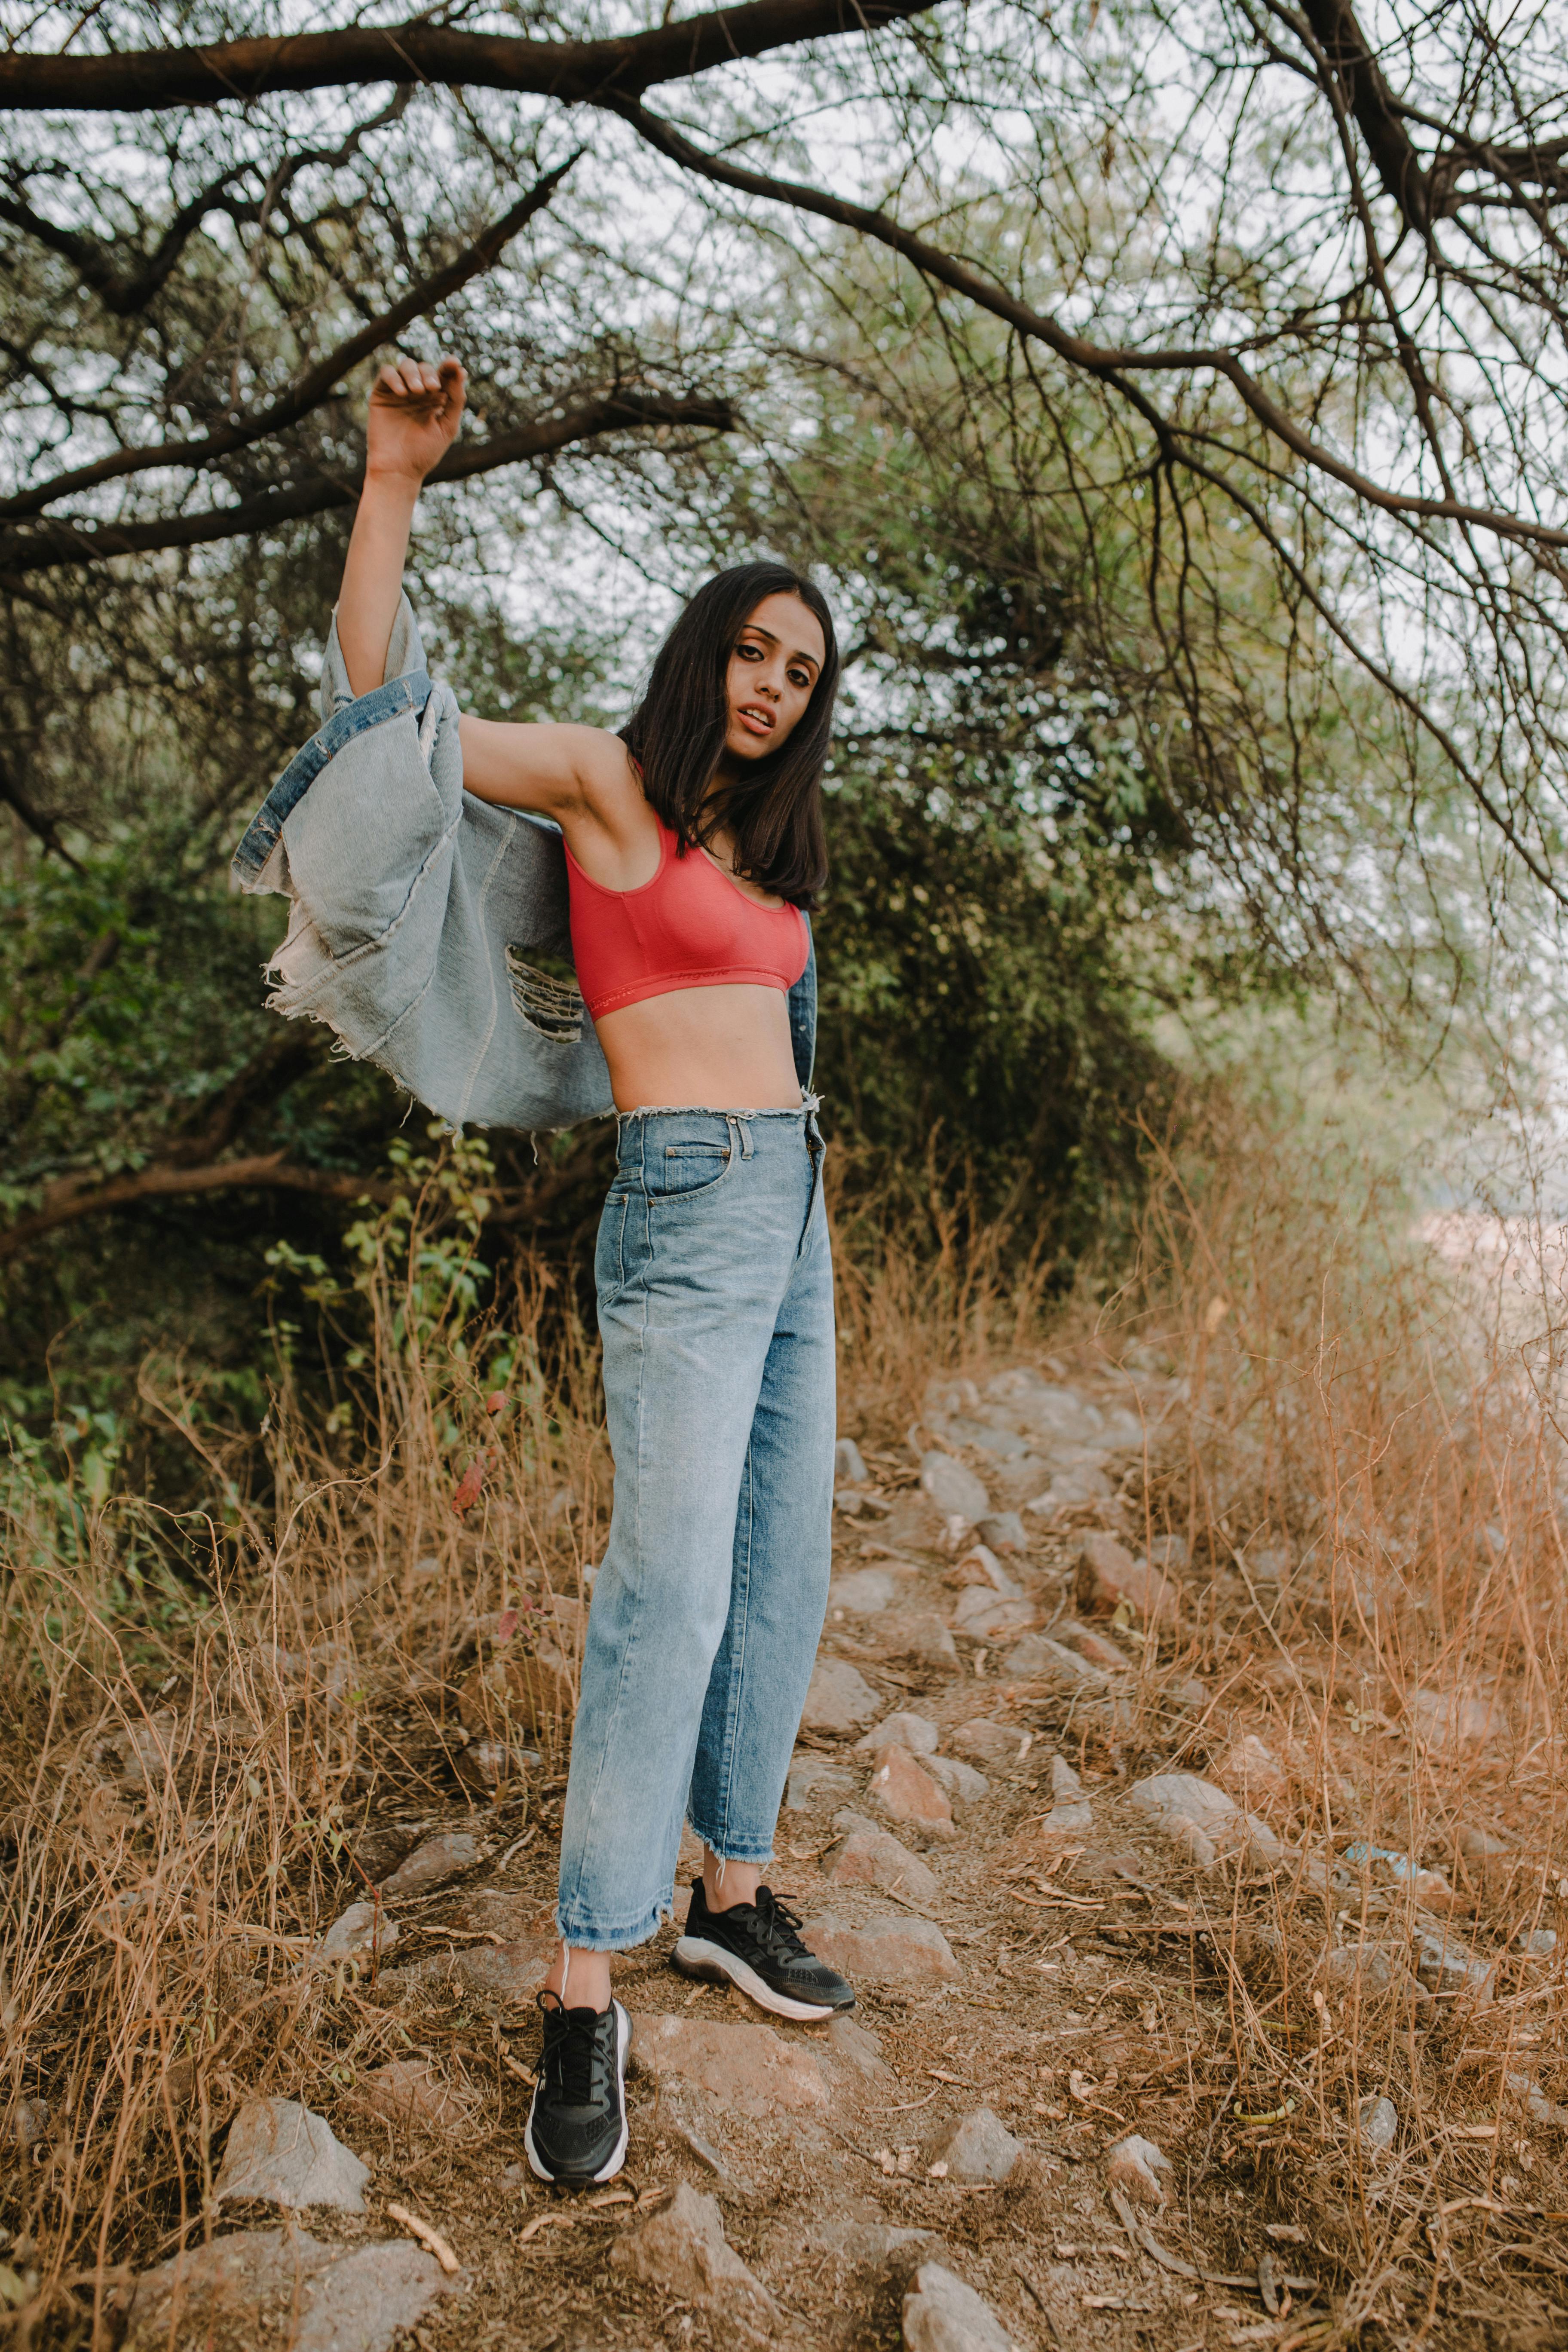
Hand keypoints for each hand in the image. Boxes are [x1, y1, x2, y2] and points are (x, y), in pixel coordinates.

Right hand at [365, 355, 465, 483]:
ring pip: (405, 365)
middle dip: (429, 374)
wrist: (399, 469)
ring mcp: (399, 392)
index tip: (454, 363)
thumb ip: (455, 399)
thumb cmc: (425, 452)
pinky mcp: (381, 394)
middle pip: (424, 367)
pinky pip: (385, 373)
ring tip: (416, 392)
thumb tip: (461, 371)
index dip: (449, 366)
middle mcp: (417, 392)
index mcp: (435, 399)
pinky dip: (394, 378)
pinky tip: (402, 393)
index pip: (443, 375)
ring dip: (413, 374)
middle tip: (432, 388)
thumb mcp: (447, 426)